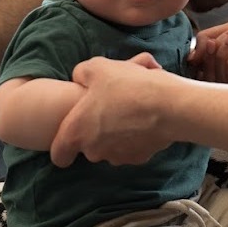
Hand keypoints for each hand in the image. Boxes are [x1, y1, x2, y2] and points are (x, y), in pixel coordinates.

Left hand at [51, 54, 172, 166]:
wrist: (169, 106)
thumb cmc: (128, 86)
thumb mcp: (97, 67)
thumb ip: (81, 74)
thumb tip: (80, 78)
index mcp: (77, 132)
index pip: (59, 156)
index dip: (63, 148)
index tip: (73, 137)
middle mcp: (94, 151)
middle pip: (88, 148)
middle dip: (96, 132)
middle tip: (109, 109)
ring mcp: (117, 157)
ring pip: (111, 148)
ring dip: (116, 134)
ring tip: (131, 110)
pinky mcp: (140, 158)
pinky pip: (132, 148)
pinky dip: (136, 137)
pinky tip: (146, 119)